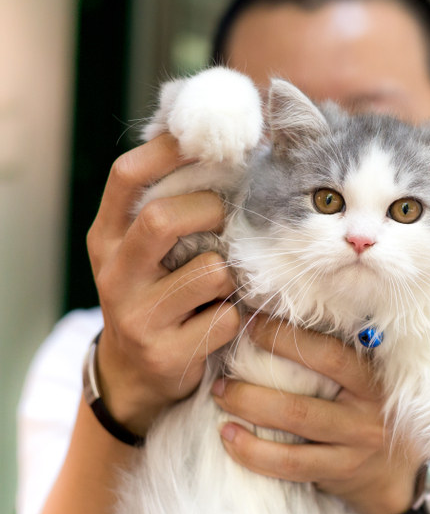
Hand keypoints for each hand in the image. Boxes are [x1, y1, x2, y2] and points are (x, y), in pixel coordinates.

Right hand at [87, 135, 241, 434]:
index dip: (169, 150)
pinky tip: (225, 317)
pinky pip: (226, 317)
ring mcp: (137, 315)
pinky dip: (237, 314)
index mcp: (108, 237)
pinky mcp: (166, 352)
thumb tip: (216, 140)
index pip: (126, 177)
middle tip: (228, 217)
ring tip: (226, 281)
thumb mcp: (146, 250)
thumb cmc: (156, 294)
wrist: (134, 375)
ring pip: (209, 271)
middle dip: (210, 210)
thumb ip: (169, 203)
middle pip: (162, 218)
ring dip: (232, 271)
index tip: (207, 137)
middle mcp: (115, 272)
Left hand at [212, 317, 421, 513]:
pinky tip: (229, 439)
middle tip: (220, 378)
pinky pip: (289, 465)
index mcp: (373, 380)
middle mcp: (368, 413)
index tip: (250, 326)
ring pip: (293, 431)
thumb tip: (276, 324)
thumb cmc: (371, 414)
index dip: (284, 338)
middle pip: (301, 400)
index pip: (327, 354)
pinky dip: (253, 452)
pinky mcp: (339, 472)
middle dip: (251, 388)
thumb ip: (336, 361)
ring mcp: (355, 447)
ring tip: (221, 403)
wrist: (399, 474)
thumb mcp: (367, 383)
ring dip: (248, 415)